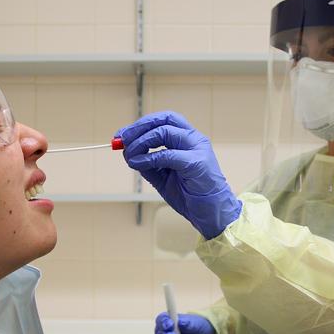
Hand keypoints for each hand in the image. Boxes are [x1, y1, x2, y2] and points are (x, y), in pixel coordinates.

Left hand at [115, 111, 241, 238]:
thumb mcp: (163, 177)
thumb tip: (128, 153)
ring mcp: (198, 149)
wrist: (212, 213)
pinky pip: (168, 155)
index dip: (140, 124)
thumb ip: (148, 165)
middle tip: (122, 140)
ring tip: (130, 155)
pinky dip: (149, 158)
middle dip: (139, 127)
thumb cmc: (190, 195)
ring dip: (141, 142)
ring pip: (165, 132)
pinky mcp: (197, 164)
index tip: (122, 135)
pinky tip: (138, 164)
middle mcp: (195, 139)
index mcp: (189, 139)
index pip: (163, 120)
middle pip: (164, 120)